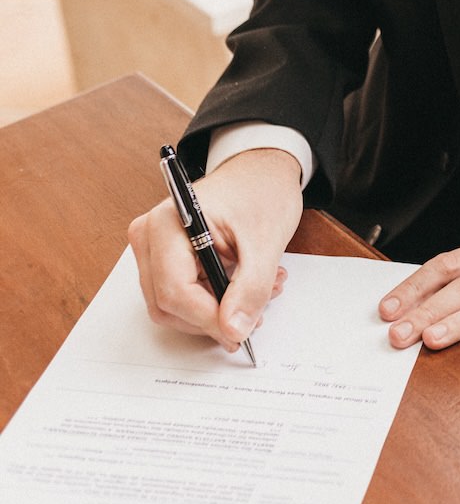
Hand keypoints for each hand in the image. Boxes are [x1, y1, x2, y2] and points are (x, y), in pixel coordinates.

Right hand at [127, 147, 302, 352]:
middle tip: (260, 308)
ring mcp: (154, 249)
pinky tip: (246, 285)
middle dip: (214, 316)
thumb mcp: (266, 242)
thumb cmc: (261, 192)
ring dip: (218, 310)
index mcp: (167, 224)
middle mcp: (149, 237)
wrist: (261, 171)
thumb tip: (233, 331)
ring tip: (263, 289)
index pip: (174, 292)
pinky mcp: (165, 259)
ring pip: (174, 306)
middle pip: (168, 305)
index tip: (241, 332)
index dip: (208, 319)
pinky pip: (181, 295)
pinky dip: (215, 300)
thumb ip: (251, 289)